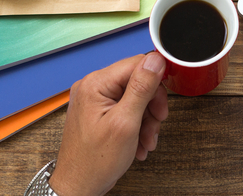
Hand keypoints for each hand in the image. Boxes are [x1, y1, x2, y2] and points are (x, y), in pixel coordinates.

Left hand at [50, 53, 168, 195]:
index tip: (163, 103)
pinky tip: (138, 141)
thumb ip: (141, 88)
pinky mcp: (98, 112)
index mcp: (96, 84)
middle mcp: (92, 87)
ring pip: (134, 97)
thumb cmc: (94, 162)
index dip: (156, 82)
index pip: (137, 64)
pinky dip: (136, 124)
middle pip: (137, 81)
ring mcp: (94, 100)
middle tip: (156, 124)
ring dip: (146, 119)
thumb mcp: (126, 123)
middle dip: (151, 106)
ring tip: (146, 139)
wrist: (78, 187)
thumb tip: (155, 60)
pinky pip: (125, 108)